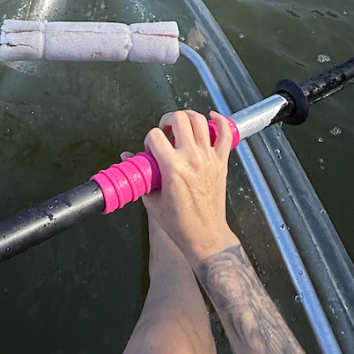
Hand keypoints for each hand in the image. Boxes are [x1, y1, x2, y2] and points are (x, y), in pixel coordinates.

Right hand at [140, 110, 237, 268]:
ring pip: (200, 120)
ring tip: (182, 126)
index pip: (155, 136)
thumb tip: (128, 157)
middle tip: (165, 131)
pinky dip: (220, 121)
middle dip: (167, 120)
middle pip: (179, 119)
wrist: (205, 235)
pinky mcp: (221, 161)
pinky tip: (211, 119)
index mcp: (173, 167)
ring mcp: (208, 157)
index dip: (149, 140)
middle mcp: (192, 158)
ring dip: (188, 117)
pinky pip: (225, 133)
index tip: (151, 149)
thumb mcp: (152, 200)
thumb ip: (141, 176)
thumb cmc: (179, 223)